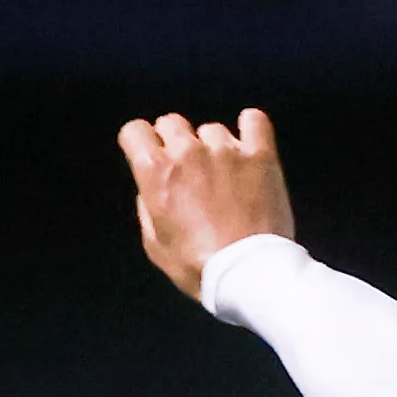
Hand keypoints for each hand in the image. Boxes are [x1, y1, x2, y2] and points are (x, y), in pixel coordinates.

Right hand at [117, 107, 293, 301]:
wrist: (249, 274)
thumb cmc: (198, 266)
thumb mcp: (155, 243)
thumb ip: (147, 205)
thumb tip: (151, 187)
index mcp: (155, 169)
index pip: (136, 130)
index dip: (142, 144)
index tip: (152, 157)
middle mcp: (188, 151)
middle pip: (173, 123)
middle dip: (176, 143)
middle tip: (191, 172)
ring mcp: (226, 150)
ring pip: (212, 129)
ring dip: (214, 146)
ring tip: (226, 174)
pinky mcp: (261, 157)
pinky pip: (254, 121)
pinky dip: (251, 127)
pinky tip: (250, 142)